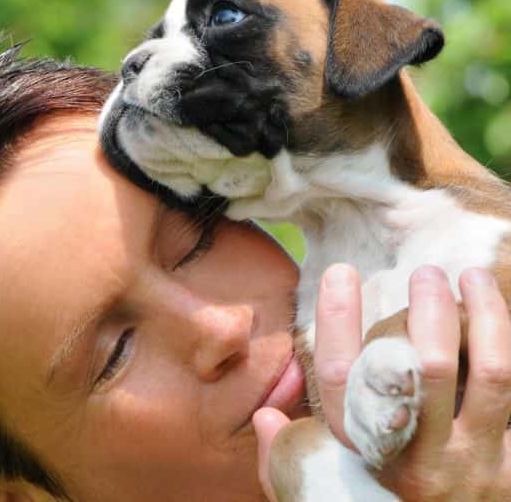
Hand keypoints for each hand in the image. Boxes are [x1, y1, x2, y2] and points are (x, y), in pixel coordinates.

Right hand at [253, 264, 510, 500]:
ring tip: (472, 279)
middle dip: (427, 309)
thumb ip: (285, 461)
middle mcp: (416, 460)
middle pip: (422, 369)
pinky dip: (510, 351)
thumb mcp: (315, 499)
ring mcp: (471, 465)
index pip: (341, 378)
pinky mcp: (509, 471)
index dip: (338, 319)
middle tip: (424, 273)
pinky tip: (503, 321)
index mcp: (358, 460)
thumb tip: (265, 417)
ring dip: (485, 318)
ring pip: (490, 376)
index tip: (341, 272)